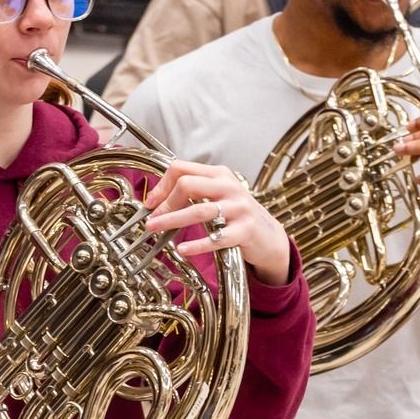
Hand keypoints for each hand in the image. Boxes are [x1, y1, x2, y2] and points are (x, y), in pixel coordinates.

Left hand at [144, 160, 291, 285]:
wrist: (269, 235)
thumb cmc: (237, 214)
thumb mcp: (218, 195)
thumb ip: (193, 191)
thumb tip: (155, 200)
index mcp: (219, 174)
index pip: (182, 169)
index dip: (161, 185)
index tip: (150, 203)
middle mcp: (229, 187)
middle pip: (188, 184)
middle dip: (165, 202)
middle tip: (151, 219)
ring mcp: (239, 208)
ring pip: (199, 210)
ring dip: (172, 220)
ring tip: (155, 228)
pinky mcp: (245, 230)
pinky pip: (217, 238)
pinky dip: (198, 244)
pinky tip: (183, 249)